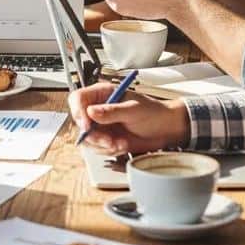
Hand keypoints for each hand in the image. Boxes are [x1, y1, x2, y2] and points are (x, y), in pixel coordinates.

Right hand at [69, 82, 188, 154]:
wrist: (166, 129)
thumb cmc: (153, 113)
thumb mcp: (133, 110)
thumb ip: (111, 111)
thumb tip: (91, 111)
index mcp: (103, 94)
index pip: (78, 98)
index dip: (78, 111)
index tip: (87, 126)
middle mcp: (99, 108)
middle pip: (80, 121)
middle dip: (94, 135)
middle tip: (109, 140)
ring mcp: (102, 124)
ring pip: (88, 138)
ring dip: (103, 145)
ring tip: (121, 143)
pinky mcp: (106, 138)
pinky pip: (98, 148)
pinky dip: (109, 150)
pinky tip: (123, 145)